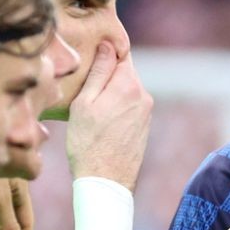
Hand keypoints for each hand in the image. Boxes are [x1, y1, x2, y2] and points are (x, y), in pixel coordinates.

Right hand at [65, 43, 155, 188]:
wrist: (105, 183)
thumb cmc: (88, 143)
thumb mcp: (84, 103)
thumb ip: (98, 72)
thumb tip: (108, 45)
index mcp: (129, 85)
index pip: (120, 52)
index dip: (105, 50)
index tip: (90, 54)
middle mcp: (143, 96)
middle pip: (123, 72)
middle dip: (106, 74)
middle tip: (83, 85)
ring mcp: (146, 113)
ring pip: (125, 91)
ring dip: (109, 93)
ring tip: (89, 107)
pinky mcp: (144, 127)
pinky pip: (129, 107)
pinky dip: (115, 108)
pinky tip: (100, 122)